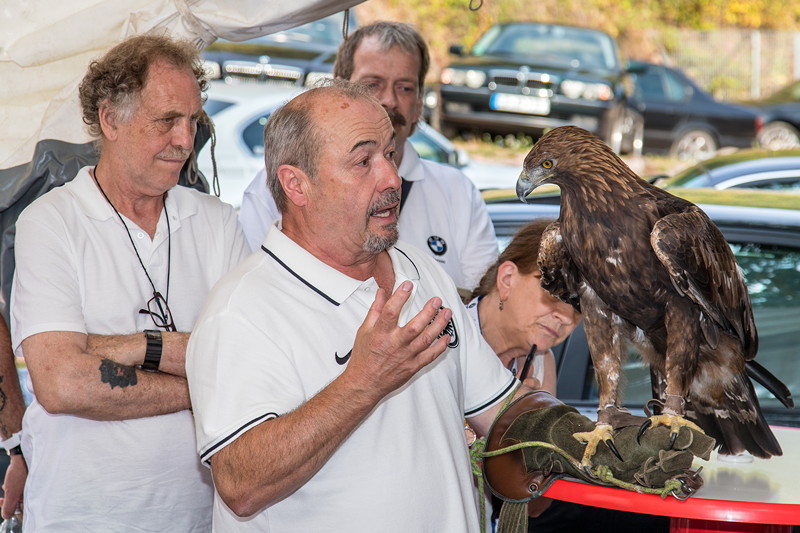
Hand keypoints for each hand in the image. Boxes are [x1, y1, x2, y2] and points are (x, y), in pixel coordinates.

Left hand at [1, 454, 26, 519]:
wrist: (21, 458)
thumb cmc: (18, 474)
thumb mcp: (11, 494)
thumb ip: (8, 507)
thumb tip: (6, 516)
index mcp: (32, 498)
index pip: (22, 512)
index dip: (11, 511)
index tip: (4, 506)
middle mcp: (33, 494)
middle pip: (19, 505)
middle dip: (9, 502)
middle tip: (2, 499)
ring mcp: (31, 487)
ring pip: (18, 497)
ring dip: (10, 495)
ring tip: (6, 488)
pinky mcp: (28, 482)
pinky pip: (19, 490)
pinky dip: (12, 488)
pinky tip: (9, 484)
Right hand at [346, 281, 451, 398]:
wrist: (364, 383)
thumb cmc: (364, 358)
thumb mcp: (364, 330)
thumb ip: (376, 310)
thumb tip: (382, 293)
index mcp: (381, 333)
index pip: (391, 311)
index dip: (400, 296)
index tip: (408, 285)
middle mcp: (395, 344)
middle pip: (415, 326)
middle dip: (428, 311)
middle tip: (436, 301)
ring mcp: (405, 356)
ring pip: (426, 339)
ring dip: (439, 325)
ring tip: (446, 313)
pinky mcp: (413, 366)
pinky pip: (430, 355)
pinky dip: (440, 346)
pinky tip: (446, 336)